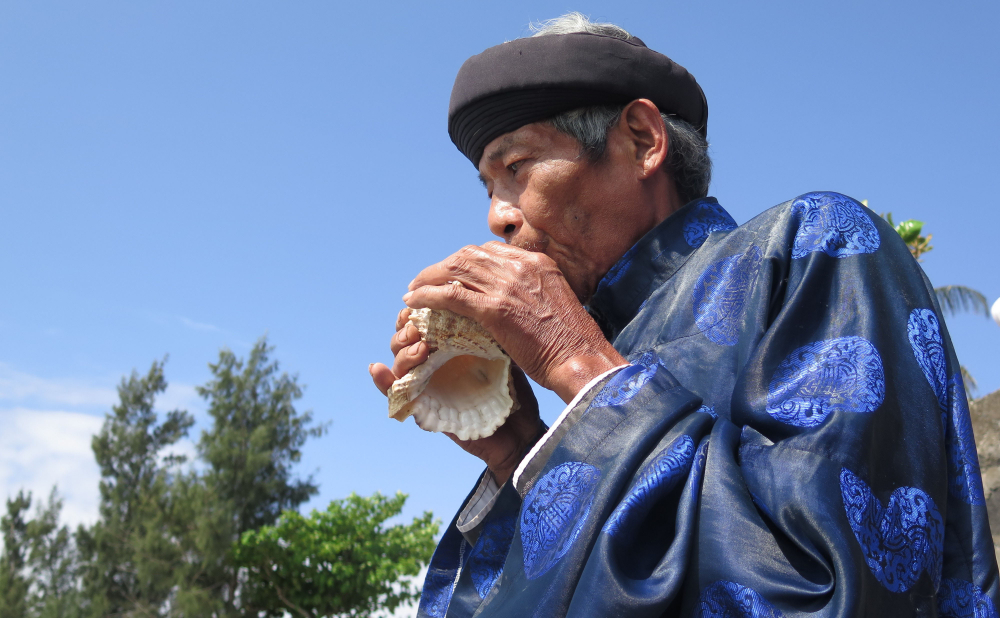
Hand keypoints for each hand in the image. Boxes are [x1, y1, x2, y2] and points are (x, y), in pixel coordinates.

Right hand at [369, 308, 543, 485]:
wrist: (520, 429)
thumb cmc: (513, 388)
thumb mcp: (503, 351)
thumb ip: (487, 327)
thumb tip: (477, 295)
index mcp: (450, 345)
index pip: (424, 320)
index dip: (420, 309)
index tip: (430, 300)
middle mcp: (434, 362)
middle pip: (405, 337)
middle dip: (408, 328)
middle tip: (422, 328)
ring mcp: (427, 385)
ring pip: (399, 361)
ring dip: (403, 351)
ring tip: (420, 348)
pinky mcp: (423, 409)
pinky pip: (396, 395)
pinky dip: (383, 382)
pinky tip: (376, 368)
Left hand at [402, 242, 625, 402]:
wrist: (582, 358)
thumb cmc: (573, 343)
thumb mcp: (555, 303)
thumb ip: (533, 293)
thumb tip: (515, 301)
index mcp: (537, 262)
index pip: (490, 250)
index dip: (465, 260)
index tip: (452, 272)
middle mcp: (520, 266)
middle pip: (468, 255)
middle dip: (442, 267)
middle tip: (425, 280)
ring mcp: (506, 285)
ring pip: (455, 270)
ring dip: (429, 278)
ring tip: (414, 290)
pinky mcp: (494, 308)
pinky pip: (451, 295)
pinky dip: (428, 296)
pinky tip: (414, 301)